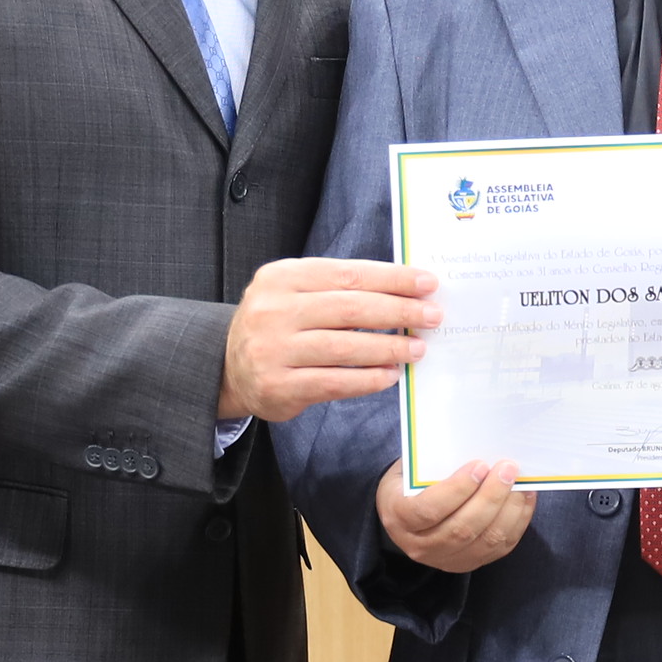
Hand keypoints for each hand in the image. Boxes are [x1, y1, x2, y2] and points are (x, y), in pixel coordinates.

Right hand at [222, 259, 440, 423]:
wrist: (229, 368)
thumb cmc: (278, 325)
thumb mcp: (295, 293)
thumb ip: (338, 289)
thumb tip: (404, 291)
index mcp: (282, 277)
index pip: (348, 274)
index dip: (392, 279)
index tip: (427, 283)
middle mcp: (273, 310)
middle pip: (349, 308)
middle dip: (398, 311)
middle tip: (432, 316)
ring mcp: (272, 350)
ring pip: (344, 348)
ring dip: (389, 348)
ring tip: (418, 349)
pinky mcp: (278, 386)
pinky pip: (334, 382)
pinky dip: (367, 380)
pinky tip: (390, 375)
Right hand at [376, 458, 532, 574]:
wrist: (406, 512)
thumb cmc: (411, 482)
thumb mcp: (411, 468)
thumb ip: (434, 461)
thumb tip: (476, 448)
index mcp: (398, 516)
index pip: (429, 509)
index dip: (457, 489)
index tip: (479, 466)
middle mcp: (420, 545)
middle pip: (462, 528)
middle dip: (491, 496)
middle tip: (507, 469)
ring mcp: (445, 559)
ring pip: (485, 540)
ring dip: (509, 509)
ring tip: (520, 482)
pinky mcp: (469, 563)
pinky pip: (500, 547)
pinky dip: (517, 521)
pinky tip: (524, 498)